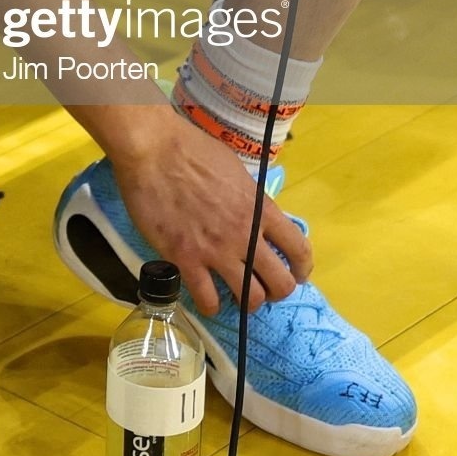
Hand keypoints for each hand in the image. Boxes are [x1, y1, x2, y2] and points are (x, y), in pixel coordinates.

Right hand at [105, 108, 313, 314]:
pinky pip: (208, 300)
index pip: (299, 248)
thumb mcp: (236, 170)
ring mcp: (216, 251)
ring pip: (250, 299)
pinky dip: (211, 305)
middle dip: (278, 291)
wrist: (153, 150)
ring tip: (237, 296)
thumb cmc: (193, 150)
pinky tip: (207, 299)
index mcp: (261, 209)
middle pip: (281, 283)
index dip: (303, 268)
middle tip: (265, 288)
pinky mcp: (186, 260)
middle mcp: (245, 235)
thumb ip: (251, 199)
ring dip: (248, 302)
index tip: (298, 274)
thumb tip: (257, 214)